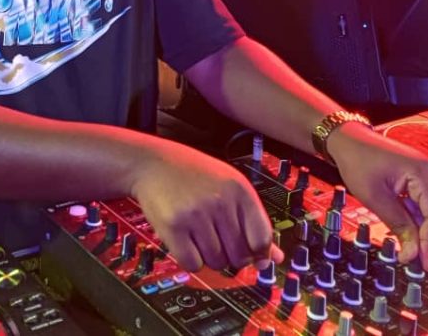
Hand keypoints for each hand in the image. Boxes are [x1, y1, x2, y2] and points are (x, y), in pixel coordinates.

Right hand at [129, 142, 283, 271]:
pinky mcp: (173, 227)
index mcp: (240, 190)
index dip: (258, 253)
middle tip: (219, 241)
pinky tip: (187, 242)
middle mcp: (220, 202)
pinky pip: (193, 264)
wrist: (153, 163)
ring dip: (210, 257)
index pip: (262, 238)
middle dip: (232, 256)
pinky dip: (191, 260)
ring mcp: (196, 214)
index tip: (251, 254)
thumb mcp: (230, 187)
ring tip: (200, 235)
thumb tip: (274, 258)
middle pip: (240, 256)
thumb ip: (253, 221)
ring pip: (217, 262)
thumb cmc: (195, 175)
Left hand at [327, 122, 427, 270]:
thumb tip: (413, 254)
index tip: (419, 262)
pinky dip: (423, 219)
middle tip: (413, 254)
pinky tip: (407, 226)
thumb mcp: (374, 197)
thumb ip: (397, 225)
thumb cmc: (357, 162)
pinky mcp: (423, 178)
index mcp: (422, 173)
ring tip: (408, 241)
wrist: (349, 140)